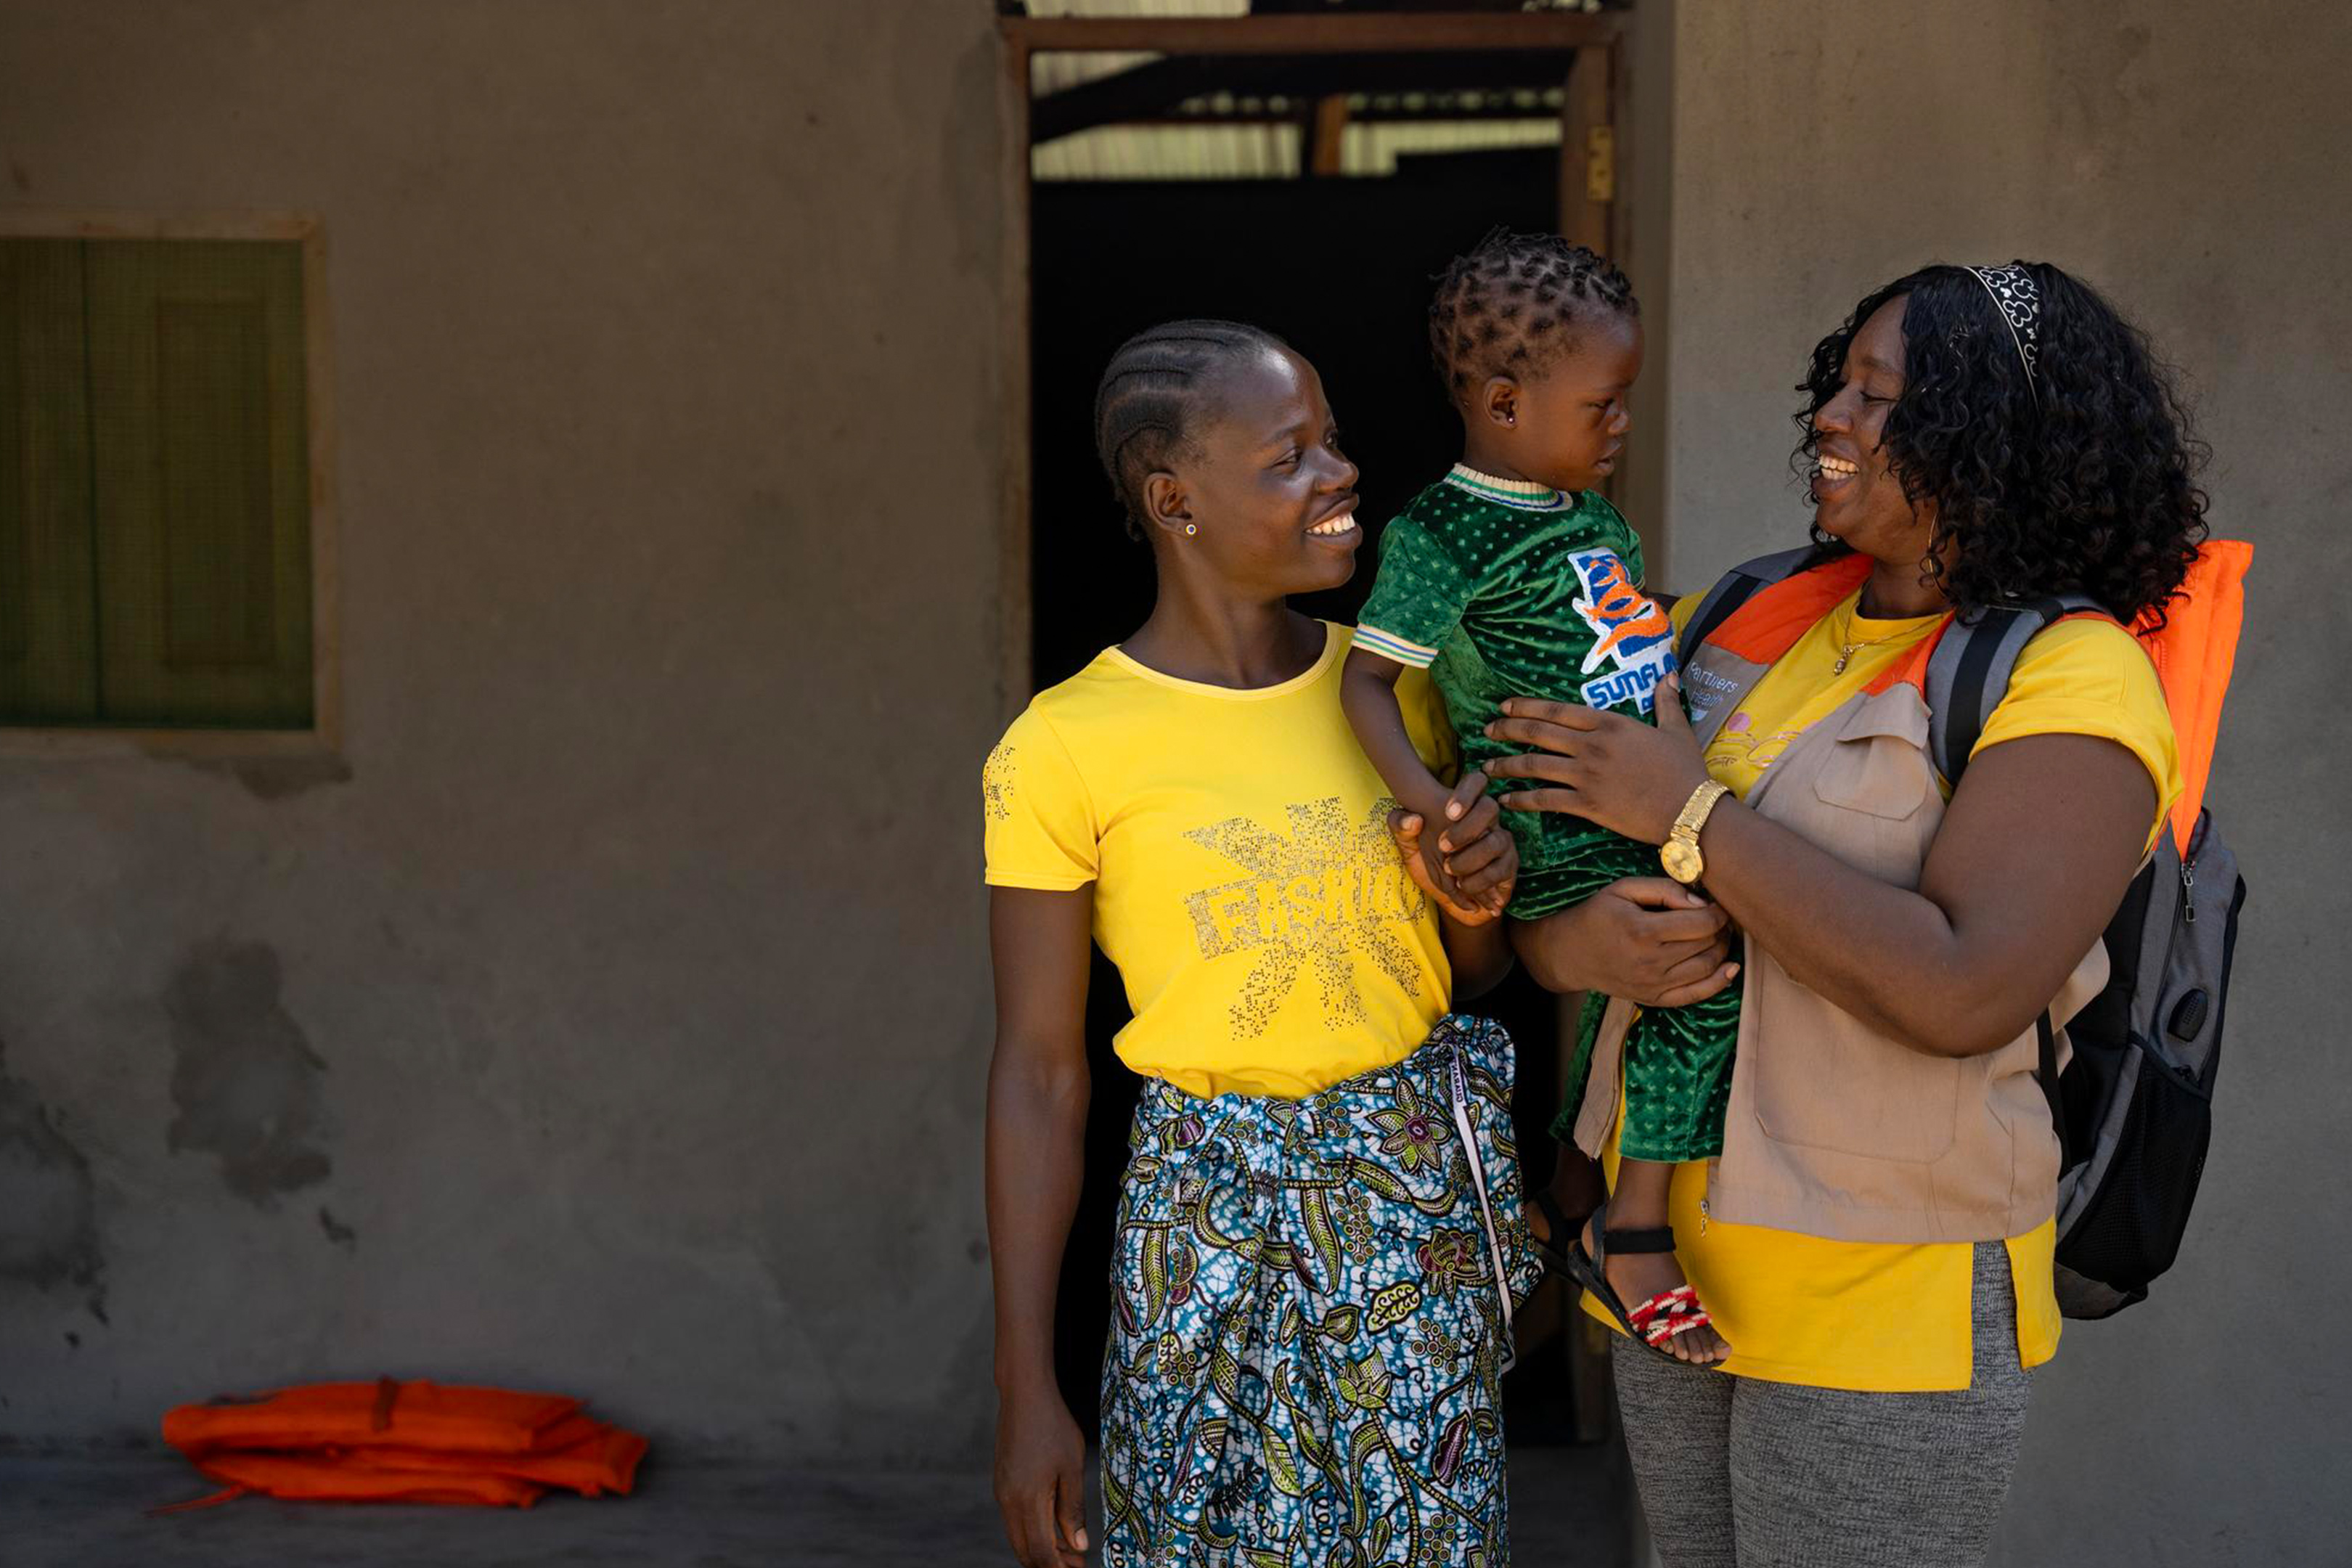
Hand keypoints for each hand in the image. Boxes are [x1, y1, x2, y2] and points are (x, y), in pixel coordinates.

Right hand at [994, 1388, 1088, 1567]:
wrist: (1024, 1396)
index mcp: (1027, 1499)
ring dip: (1042, 1549)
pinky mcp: (1002, 1484)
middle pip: (1025, 1551)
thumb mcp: (1072, 1467)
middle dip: (1050, 1564)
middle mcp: (1008, 1501)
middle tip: (1078, 1563)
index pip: (1041, 1552)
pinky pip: (1014, 1520)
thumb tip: (1079, 1546)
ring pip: (1018, 1537)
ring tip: (1071, 1549)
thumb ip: (1073, 1509)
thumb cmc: (1053, 1426)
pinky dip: (1033, 1531)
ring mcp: (1002, 1493)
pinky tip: (1054, 1525)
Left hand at [1389, 770, 1515, 921]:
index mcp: (1465, 808)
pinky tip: (1464, 886)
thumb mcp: (1409, 848)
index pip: (1476, 781)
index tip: (1448, 811)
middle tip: (1442, 847)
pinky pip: (1501, 869)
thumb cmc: (1433, 867)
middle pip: (1490, 807)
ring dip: (1471, 858)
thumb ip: (1401, 828)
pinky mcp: (1508, 865)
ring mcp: (1501, 842)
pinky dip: (1480, 881)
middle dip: (1466, 828)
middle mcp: (1488, 821)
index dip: (1467, 791)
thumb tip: (1413, 819)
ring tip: (1451, 871)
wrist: (1453, 900)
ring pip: (1497, 840)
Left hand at [1482, 674, 1713, 843]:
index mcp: (1610, 724)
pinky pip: (1545, 800)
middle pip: (1538, 733)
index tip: (1505, 706)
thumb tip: (1669, 674)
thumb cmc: (1685, 771)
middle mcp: (1592, 746)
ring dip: (1506, 764)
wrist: (1691, 811)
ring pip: (1534, 765)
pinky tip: (1505, 800)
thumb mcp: (1677, 729)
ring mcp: (1587, 775)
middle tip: (1486, 730)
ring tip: (1485, 767)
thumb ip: (1666, 701)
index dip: (1527, 707)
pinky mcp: (1587, 805)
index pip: (1557, 710)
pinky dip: (1521, 800)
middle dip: (1507, 730)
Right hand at [1511, 877, 1737, 1007]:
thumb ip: (1665, 889)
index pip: (1701, 923)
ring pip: (1707, 968)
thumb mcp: (1624, 889)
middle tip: (1718, 918)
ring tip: (1717, 936)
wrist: (1569, 953)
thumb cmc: (1597, 914)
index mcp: (1642, 931)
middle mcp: (1650, 962)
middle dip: (1721, 929)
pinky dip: (1719, 982)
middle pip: (1708, 945)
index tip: (1715, 905)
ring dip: (1722, 951)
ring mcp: (1653, 985)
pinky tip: (1730, 968)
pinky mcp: (1654, 999)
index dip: (1717, 912)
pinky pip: (1696, 995)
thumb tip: (1702, 903)